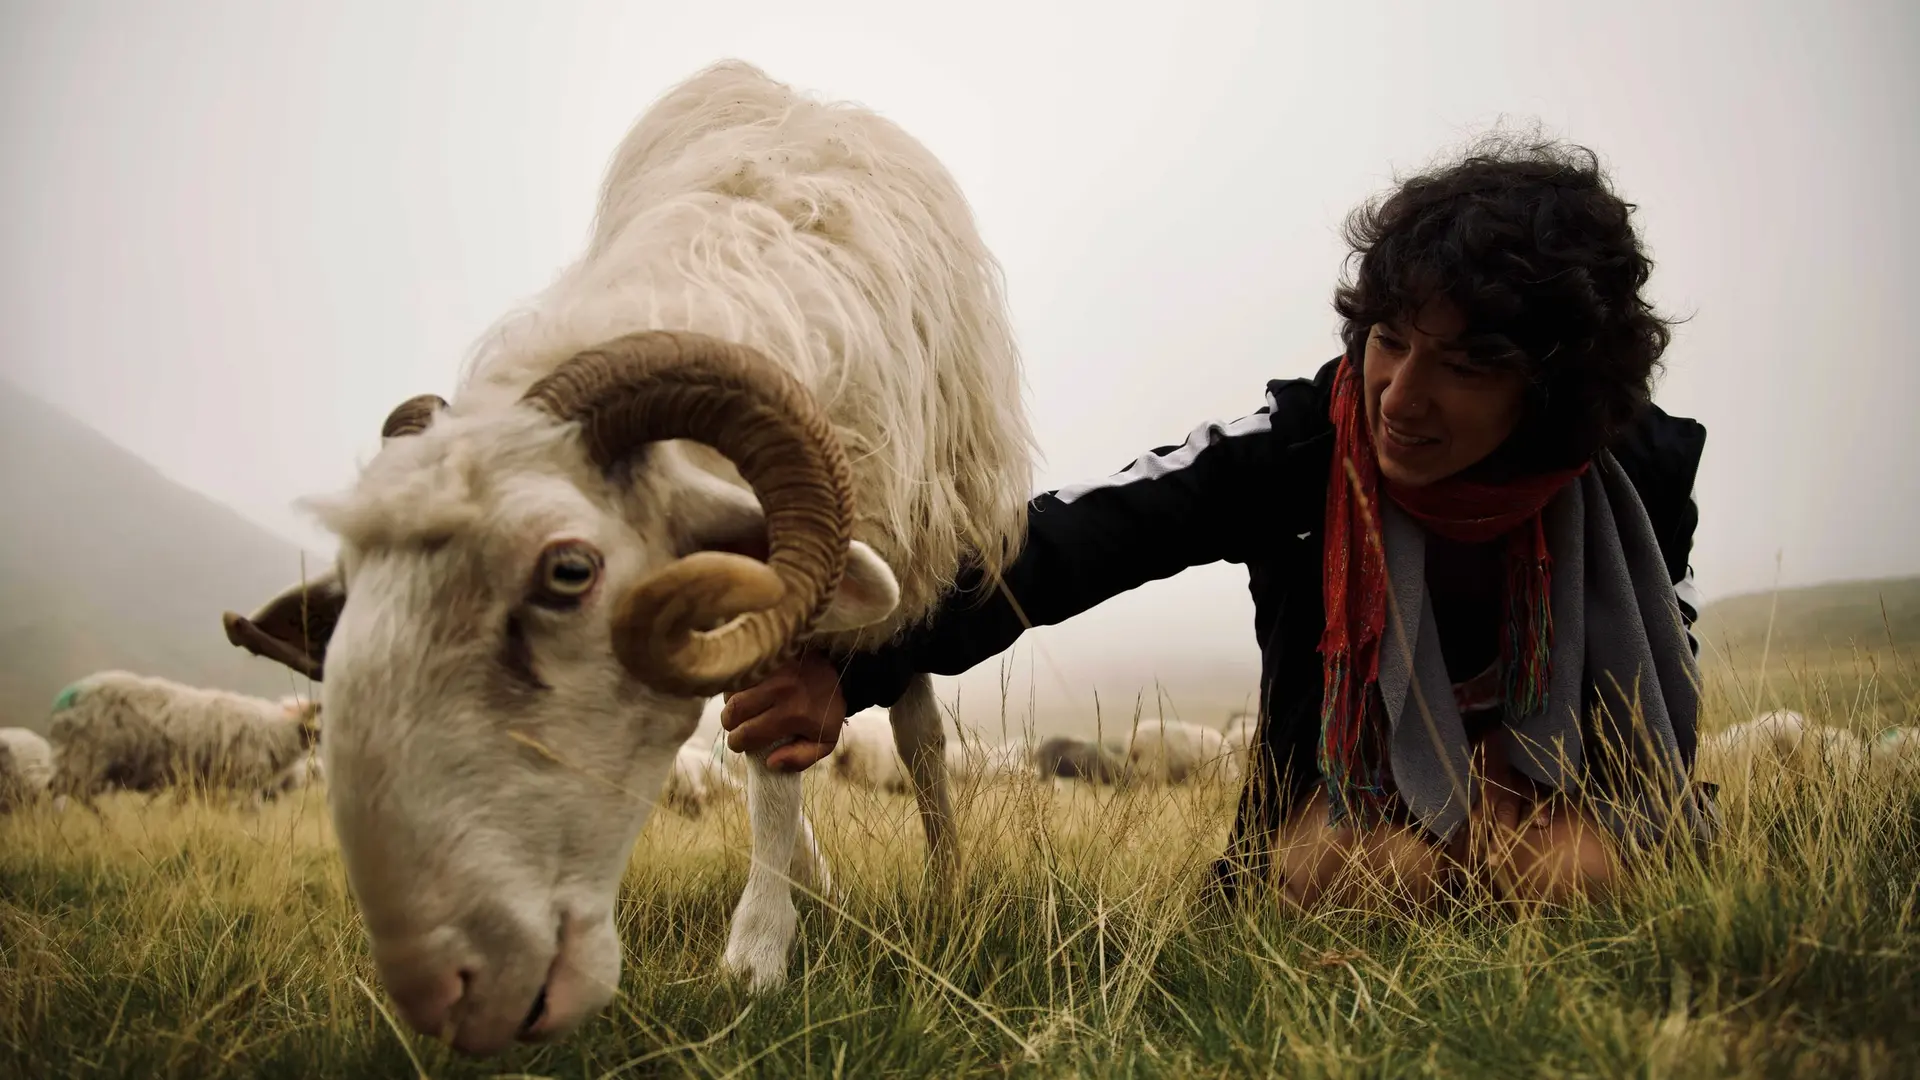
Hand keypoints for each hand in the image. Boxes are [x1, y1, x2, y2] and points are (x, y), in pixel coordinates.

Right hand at [719, 651, 847, 771]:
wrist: (841, 668)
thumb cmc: (828, 707)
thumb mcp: (825, 739)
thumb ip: (801, 758)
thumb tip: (770, 763)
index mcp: (794, 713)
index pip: (748, 734)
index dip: (738, 744)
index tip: (740, 744)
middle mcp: (781, 689)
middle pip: (734, 711)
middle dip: (730, 725)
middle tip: (737, 728)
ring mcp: (773, 668)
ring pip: (733, 690)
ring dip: (731, 704)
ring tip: (742, 709)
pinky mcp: (769, 653)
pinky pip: (739, 672)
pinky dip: (736, 685)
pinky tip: (745, 691)